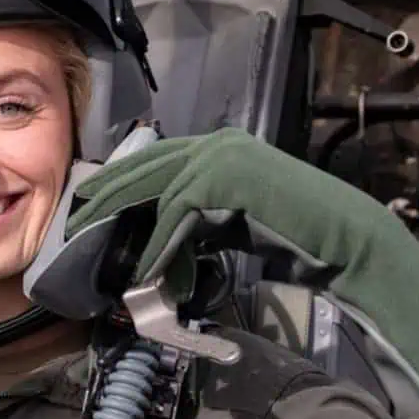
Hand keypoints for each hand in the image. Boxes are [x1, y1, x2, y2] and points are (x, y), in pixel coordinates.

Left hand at [65, 127, 418, 400]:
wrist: (345, 240)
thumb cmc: (291, 236)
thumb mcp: (229, 222)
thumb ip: (193, 221)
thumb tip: (152, 240)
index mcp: (217, 148)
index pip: (150, 161)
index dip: (117, 187)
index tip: (89, 213)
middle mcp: (215, 144)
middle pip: (141, 169)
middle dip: (106, 201)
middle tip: (74, 230)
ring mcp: (221, 157)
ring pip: (154, 192)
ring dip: (129, 232)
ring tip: (102, 258)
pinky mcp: (226, 181)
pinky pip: (175, 216)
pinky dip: (158, 248)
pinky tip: (148, 275)